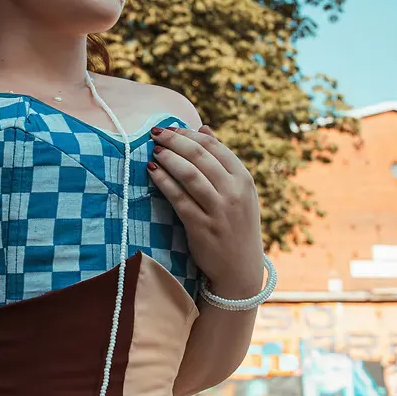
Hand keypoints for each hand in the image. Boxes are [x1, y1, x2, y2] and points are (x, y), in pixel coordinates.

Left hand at [147, 123, 264, 298]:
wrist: (240, 268)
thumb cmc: (235, 224)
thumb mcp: (239, 191)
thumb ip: (222, 161)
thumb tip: (204, 128)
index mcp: (244, 179)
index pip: (215, 146)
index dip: (189, 134)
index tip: (170, 128)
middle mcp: (234, 192)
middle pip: (200, 156)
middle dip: (174, 140)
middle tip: (155, 133)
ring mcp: (219, 210)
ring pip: (190, 174)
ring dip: (168, 158)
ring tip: (154, 151)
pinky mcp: (202, 227)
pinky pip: (179, 198)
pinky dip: (164, 182)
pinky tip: (152, 172)